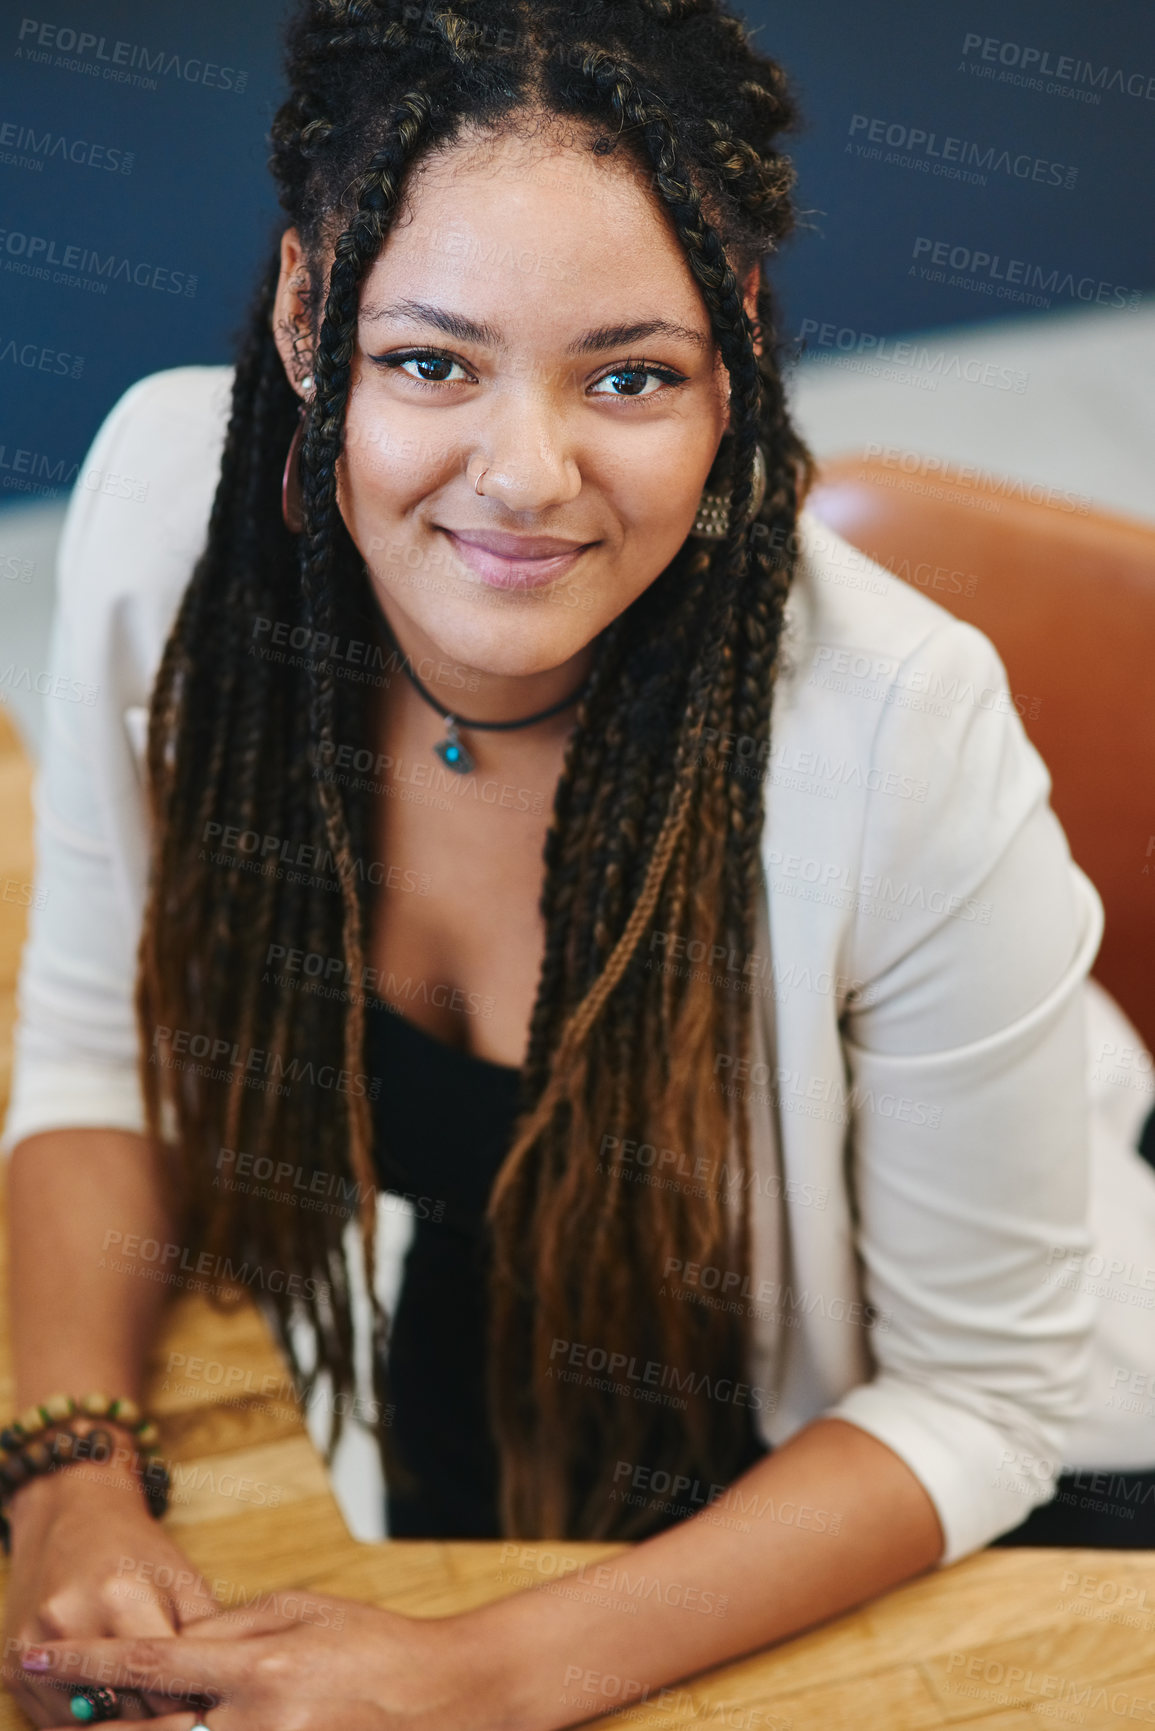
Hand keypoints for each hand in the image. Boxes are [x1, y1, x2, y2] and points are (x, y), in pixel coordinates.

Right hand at [2, 1460, 220, 1724]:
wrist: (71, 1515)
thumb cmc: (135, 1548)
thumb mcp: (181, 1578)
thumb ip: (204, 1634)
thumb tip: (219, 1690)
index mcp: (120, 1596)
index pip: (159, 1680)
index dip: (187, 1701)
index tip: (207, 1709)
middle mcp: (68, 1622)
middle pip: (121, 1708)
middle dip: (155, 1718)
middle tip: (183, 1719)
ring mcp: (33, 1649)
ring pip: (86, 1724)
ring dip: (119, 1727)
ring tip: (149, 1715)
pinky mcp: (11, 1669)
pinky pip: (54, 1723)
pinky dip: (86, 1723)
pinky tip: (112, 1712)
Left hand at [17, 1593, 480, 1730]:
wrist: (451, 1701)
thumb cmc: (376, 1646)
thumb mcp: (305, 1609)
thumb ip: (233, 1626)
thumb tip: (172, 1647)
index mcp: (258, 1664)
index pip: (148, 1661)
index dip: (84, 1660)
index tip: (31, 1654)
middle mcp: (255, 1724)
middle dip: (91, 1729)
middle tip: (49, 1718)